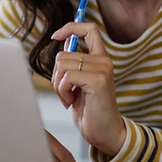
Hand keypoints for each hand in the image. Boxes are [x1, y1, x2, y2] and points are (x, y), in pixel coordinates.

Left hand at [51, 22, 126, 158]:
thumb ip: (73, 65)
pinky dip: (62, 91)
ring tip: (69, 98)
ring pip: (62, 64)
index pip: (89, 29)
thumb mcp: (79, 84)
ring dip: (59, 85)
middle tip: (65, 93)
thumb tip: (61, 42)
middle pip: (63, 53)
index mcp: (100, 59)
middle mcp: (103, 61)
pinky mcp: (98, 80)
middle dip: (56, 75)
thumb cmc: (90, 112)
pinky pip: (66, 77)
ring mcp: (102, 69)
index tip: (55, 35)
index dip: (70, 27)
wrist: (106, 134)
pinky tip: (71, 102)